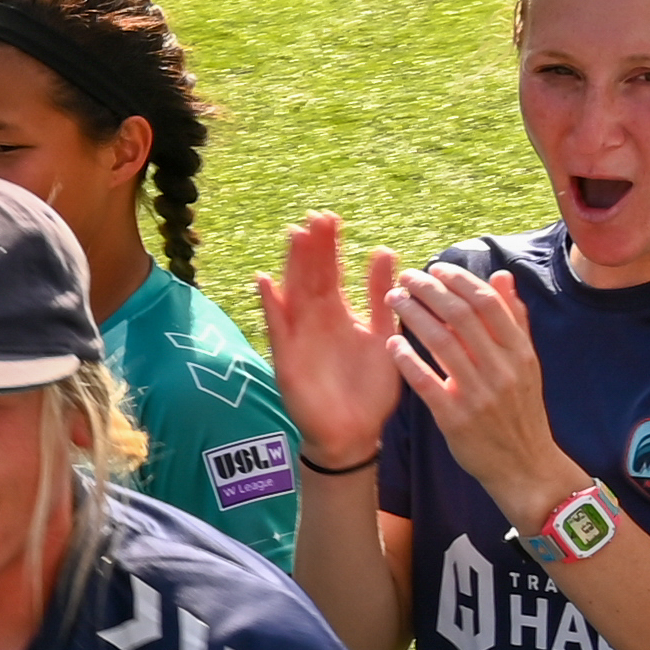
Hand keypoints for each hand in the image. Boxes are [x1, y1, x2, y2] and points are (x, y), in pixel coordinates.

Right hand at [251, 215, 406, 469]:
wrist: (355, 432)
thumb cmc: (369, 387)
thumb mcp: (383, 336)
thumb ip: (381, 297)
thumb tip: (384, 251)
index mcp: (338, 314)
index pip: (330, 271)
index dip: (329, 246)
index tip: (331, 218)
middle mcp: (315, 320)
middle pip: (310, 275)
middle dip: (312, 248)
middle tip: (315, 217)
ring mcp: (299, 337)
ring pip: (294, 293)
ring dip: (292, 266)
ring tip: (295, 235)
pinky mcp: (288, 358)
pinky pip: (277, 328)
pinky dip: (270, 305)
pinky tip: (264, 281)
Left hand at [381, 259, 566, 518]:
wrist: (525, 466)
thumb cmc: (520, 411)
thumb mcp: (527, 364)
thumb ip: (514, 320)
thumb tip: (503, 276)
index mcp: (520, 352)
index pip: (488, 304)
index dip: (460, 281)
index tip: (436, 268)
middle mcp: (502, 370)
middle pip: (461, 317)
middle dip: (430, 291)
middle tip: (406, 278)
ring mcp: (480, 395)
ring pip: (442, 343)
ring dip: (414, 316)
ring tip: (394, 300)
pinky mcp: (457, 420)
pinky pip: (427, 383)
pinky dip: (408, 361)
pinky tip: (392, 344)